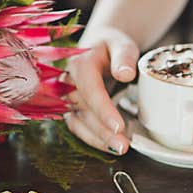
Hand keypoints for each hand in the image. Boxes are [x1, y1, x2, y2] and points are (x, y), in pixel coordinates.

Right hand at [64, 27, 138, 154]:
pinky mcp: (72, 109)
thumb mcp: (122, 44)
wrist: (101, 46)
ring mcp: (68, 97)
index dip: (103, 110)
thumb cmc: (113, 46)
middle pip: (83, 110)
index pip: (89, 89)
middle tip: (123, 145)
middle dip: (102, 131)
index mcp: (80, 63)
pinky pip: (80, 127)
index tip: (119, 126)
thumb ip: (124, 56)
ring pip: (79, 123)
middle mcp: (68, 82)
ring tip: (119, 149)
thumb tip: (125, 74)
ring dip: (98, 139)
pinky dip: (95, 139)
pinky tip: (111, 146)